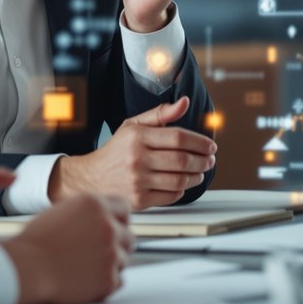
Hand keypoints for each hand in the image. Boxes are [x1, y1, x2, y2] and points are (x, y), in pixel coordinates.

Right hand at [1, 194, 133, 303]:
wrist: (27, 269)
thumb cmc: (35, 244)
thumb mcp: (62, 212)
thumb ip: (87, 214)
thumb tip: (102, 219)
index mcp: (95, 205)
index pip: (124, 208)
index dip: (118, 220)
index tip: (113, 228)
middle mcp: (107, 226)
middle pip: (129, 236)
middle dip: (117, 245)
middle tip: (97, 253)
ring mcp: (111, 253)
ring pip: (124, 259)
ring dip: (110, 264)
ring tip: (84, 267)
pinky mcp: (109, 278)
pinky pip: (118, 281)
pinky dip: (105, 283)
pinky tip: (86, 280)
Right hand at [50, 96, 215, 209]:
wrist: (91, 178)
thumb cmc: (116, 151)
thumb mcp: (134, 126)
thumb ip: (160, 114)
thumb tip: (185, 103)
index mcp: (137, 137)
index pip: (178, 137)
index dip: (200, 142)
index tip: (210, 146)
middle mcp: (137, 158)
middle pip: (182, 159)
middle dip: (203, 160)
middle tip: (210, 160)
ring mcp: (138, 181)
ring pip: (179, 180)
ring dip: (196, 176)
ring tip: (200, 172)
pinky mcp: (139, 200)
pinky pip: (171, 196)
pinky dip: (182, 190)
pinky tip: (182, 184)